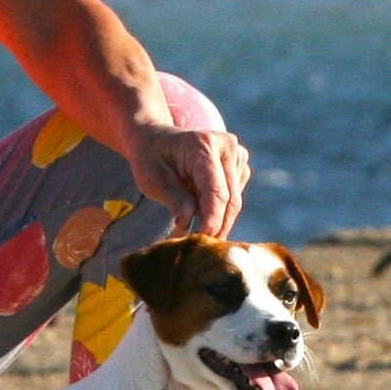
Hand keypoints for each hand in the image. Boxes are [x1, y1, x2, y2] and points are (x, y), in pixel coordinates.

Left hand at [125, 124, 249, 238]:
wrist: (157, 139)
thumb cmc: (151, 159)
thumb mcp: (152, 180)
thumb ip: (174, 200)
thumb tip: (187, 224)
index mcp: (203, 145)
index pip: (215, 191)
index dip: (212, 220)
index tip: (204, 241)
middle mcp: (226, 145)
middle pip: (230, 199)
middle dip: (216, 226)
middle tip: (199, 250)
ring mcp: (237, 154)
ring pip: (234, 201)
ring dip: (217, 219)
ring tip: (192, 224)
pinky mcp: (240, 165)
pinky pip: (234, 197)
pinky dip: (220, 209)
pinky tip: (200, 205)